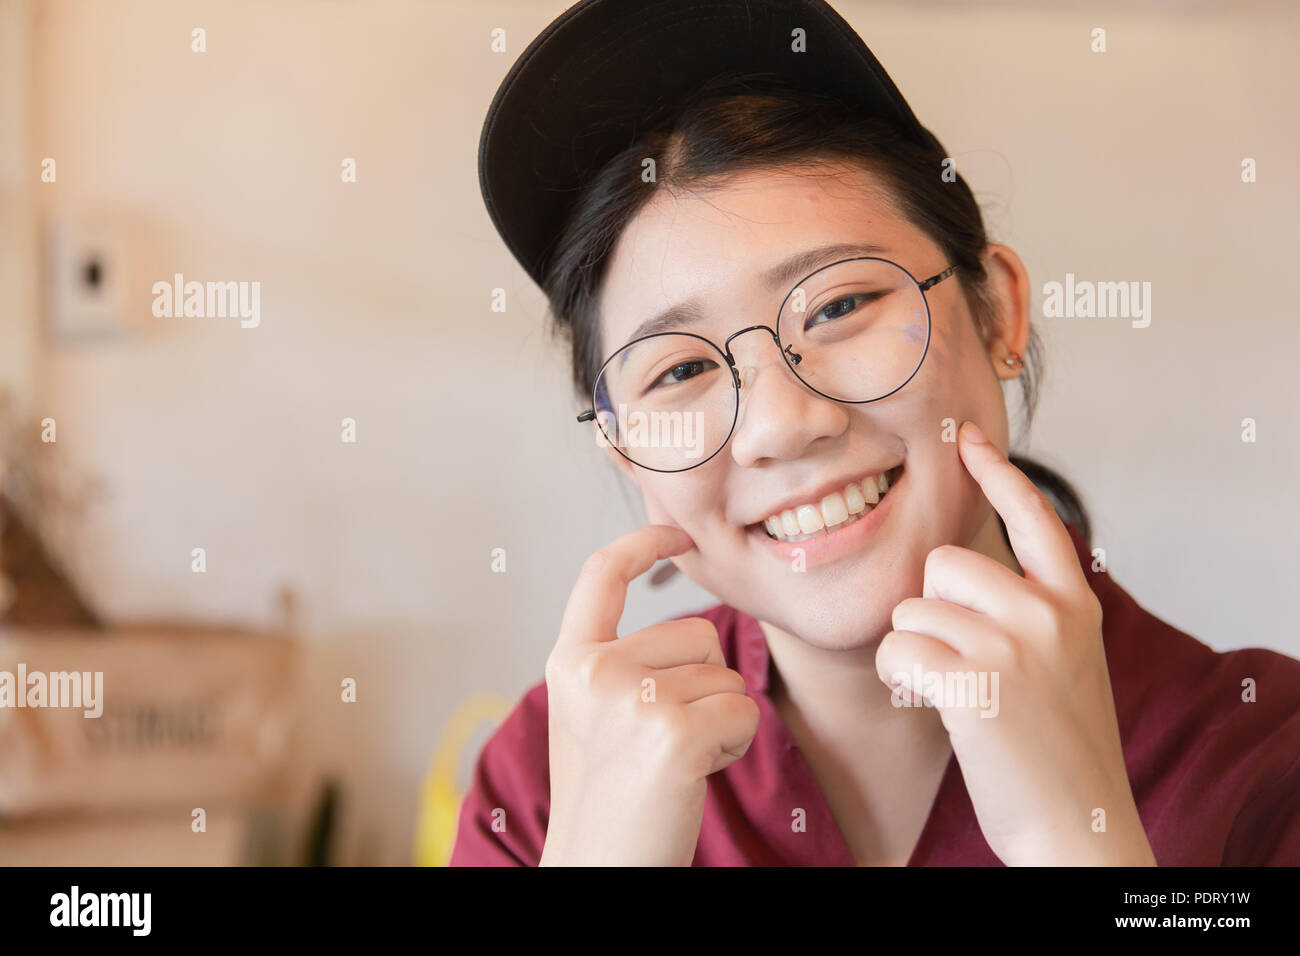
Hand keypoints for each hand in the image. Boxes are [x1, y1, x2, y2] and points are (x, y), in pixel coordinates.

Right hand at [540, 524, 759, 865]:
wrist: (597, 871)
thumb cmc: (608, 802)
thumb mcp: (593, 718)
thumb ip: (621, 667)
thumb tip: (692, 635)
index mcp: (570, 662)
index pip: (601, 575)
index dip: (642, 543)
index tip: (676, 531)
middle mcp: (593, 671)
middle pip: (698, 634)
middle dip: (704, 684)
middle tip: (664, 743)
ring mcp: (631, 700)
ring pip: (726, 675)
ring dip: (719, 719)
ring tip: (674, 763)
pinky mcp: (673, 735)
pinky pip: (743, 712)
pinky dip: (733, 745)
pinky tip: (695, 776)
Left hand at [875, 420, 1154, 865]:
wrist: (1078, 826)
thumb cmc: (1058, 750)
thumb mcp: (1065, 663)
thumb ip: (1029, 613)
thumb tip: (955, 572)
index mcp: (1072, 604)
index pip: (1036, 517)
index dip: (999, 474)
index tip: (969, 438)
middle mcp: (1048, 613)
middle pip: (942, 563)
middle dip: (931, 608)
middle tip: (960, 661)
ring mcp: (1013, 645)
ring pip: (912, 609)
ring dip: (916, 650)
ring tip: (954, 691)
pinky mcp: (975, 682)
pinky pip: (898, 648)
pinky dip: (901, 678)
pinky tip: (934, 705)